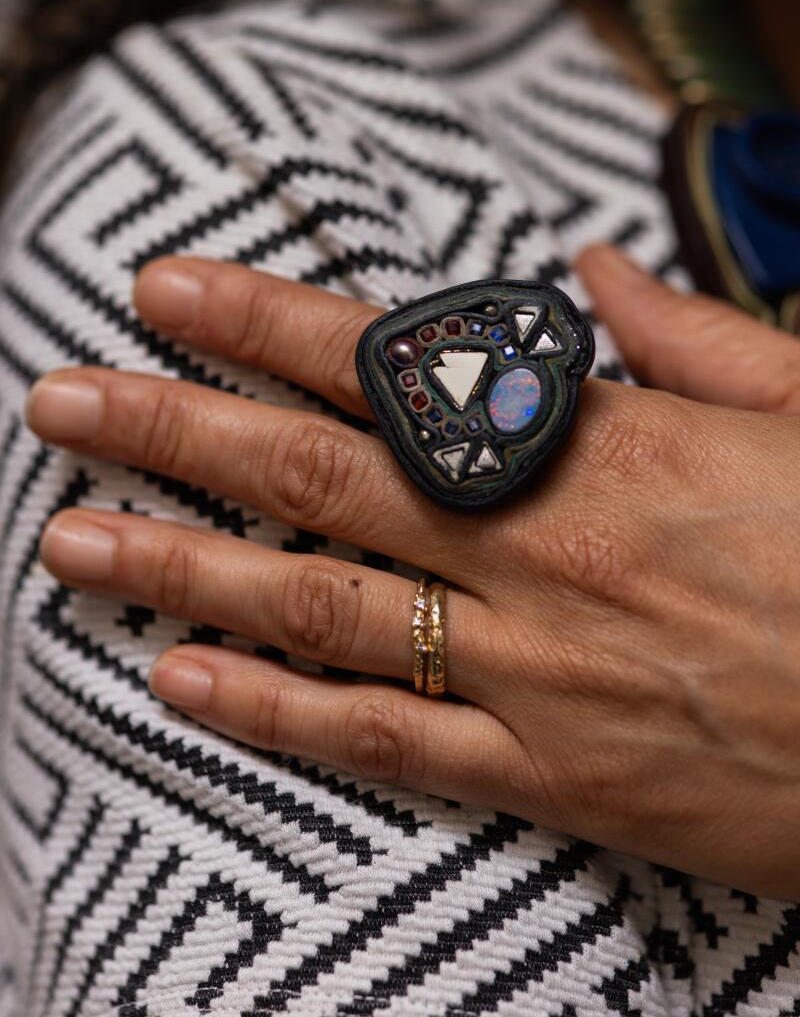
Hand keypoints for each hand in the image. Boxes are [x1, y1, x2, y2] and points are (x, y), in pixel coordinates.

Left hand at [25, 247, 799, 900]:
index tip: (164, 291)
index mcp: (604, 448)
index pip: (390, 369)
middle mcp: (543, 554)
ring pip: (322, 608)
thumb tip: (590, 271)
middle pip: (318, 478)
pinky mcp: (557, 775)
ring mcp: (539, 672)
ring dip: (185, 567)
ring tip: (73, 540)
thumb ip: (685, 335)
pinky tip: (183, 681)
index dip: (264, 323)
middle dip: (177, 430)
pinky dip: (277, 714)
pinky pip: (389, 741)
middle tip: (62, 402)